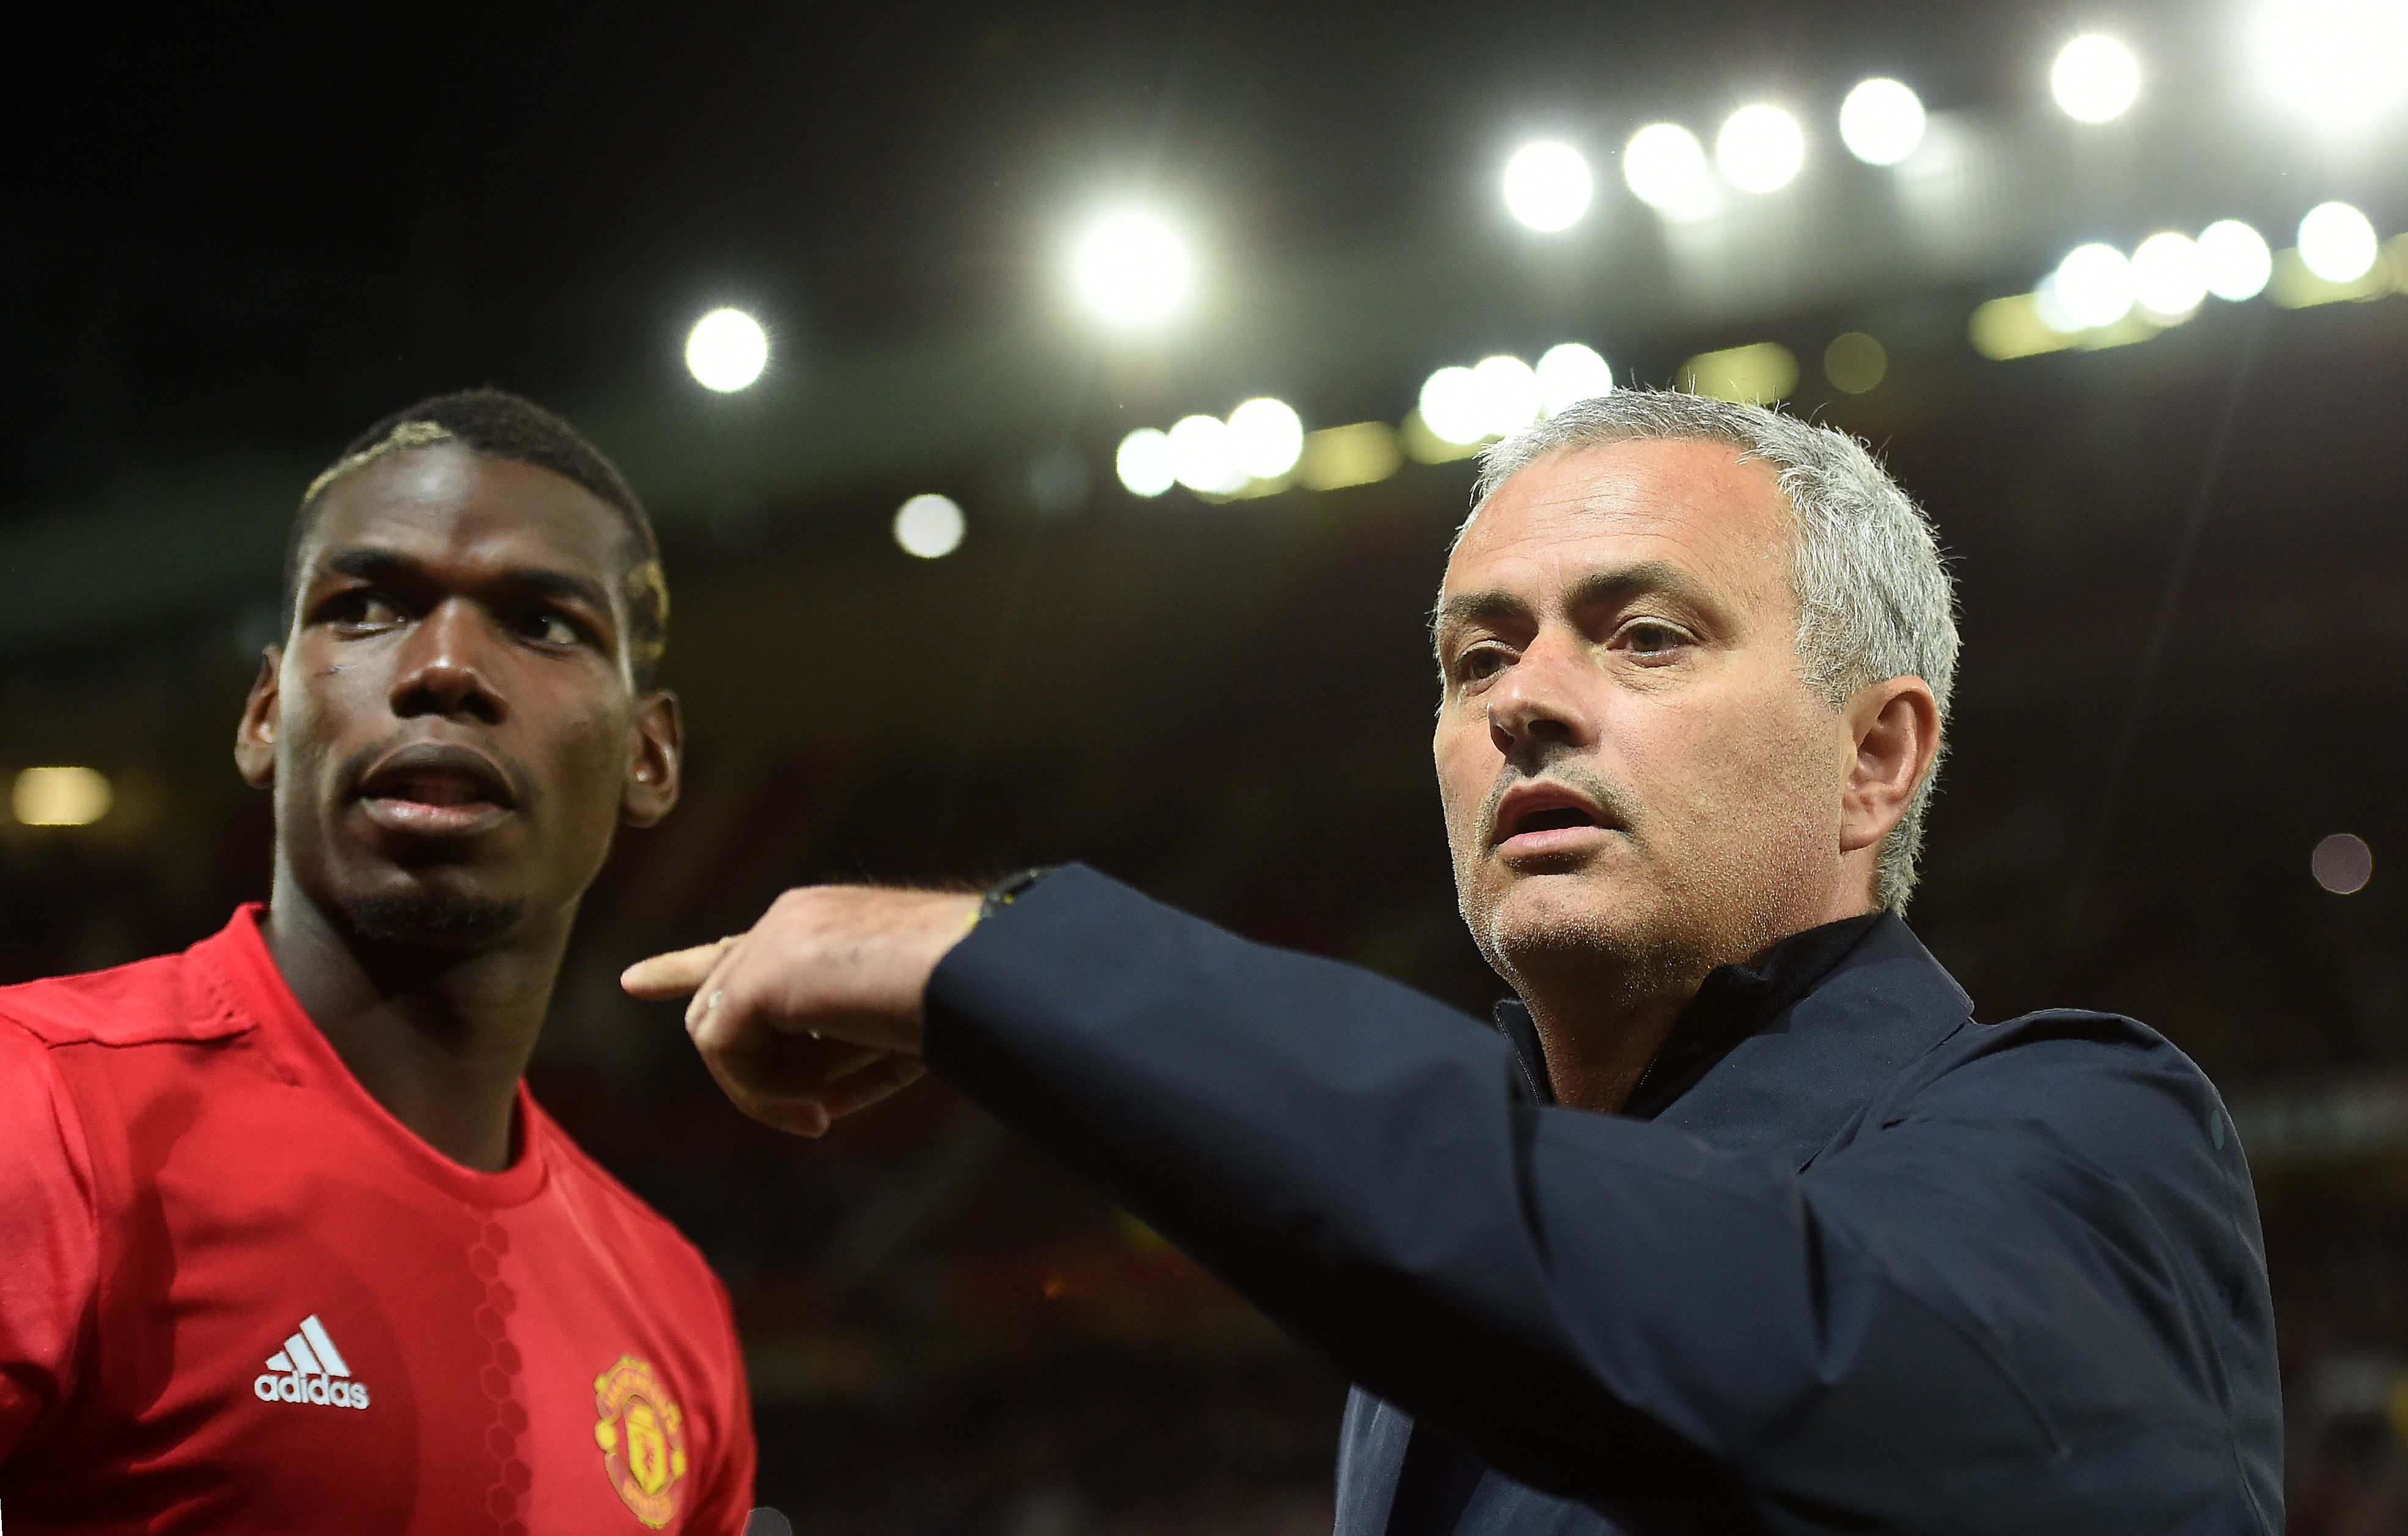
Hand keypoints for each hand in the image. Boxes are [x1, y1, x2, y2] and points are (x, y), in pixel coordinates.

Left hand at [620, 885, 980, 1136]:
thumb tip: (806, 1102)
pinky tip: (816, 1110)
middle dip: (765, 1077)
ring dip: (771, 1089)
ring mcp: (766, 943)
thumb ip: (839, 1049)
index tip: (632, 982)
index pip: (737, 949)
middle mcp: (784, 922)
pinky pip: (723, 1055)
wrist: (974, 969)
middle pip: (732, 1015)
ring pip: (721, 1039)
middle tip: (819, 1114)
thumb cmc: (960, 1000)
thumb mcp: (895, 1026)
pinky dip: (762, 1095)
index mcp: (821, 924)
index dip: (681, 968)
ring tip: (824, 1112)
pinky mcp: (754, 976)